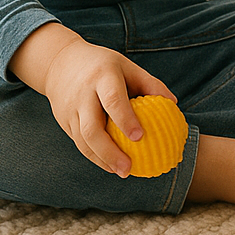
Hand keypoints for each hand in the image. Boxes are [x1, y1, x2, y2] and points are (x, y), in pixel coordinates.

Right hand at [10, 23, 176, 176]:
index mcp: (102, 76)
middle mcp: (82, 94)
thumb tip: (174, 104)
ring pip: (83, 140)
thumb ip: (149, 83)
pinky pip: (79, 143)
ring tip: (122, 172)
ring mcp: (70, 109)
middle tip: (128, 168)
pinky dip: (95, 157)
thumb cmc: (103, 65)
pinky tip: (111, 166)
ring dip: (102, 160)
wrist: (60, 62)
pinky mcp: (63, 121)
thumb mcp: (126, 66)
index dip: (126, 119)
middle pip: (91, 128)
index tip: (140, 137)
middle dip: (109, 151)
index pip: (113, 100)